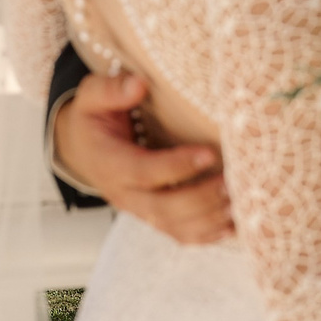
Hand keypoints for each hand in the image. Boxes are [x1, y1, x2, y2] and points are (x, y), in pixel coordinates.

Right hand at [52, 72, 231, 243]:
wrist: (81, 149)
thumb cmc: (93, 118)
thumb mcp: (92, 96)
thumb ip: (112, 89)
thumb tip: (139, 85)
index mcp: (109, 162)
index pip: (144, 171)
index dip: (176, 166)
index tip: (208, 154)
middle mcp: (123, 193)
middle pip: (164, 208)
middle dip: (201, 198)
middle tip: (233, 182)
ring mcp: (139, 210)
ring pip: (175, 227)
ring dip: (209, 220)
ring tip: (239, 202)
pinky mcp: (153, 218)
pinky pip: (180, 235)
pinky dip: (208, 234)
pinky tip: (233, 224)